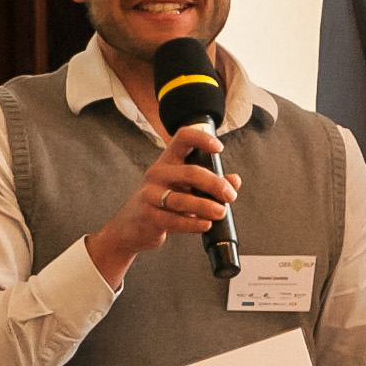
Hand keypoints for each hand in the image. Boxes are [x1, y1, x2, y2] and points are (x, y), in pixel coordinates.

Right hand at [84, 123, 233, 288]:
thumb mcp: (184, 189)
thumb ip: (209, 183)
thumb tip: (234, 181)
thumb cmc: (161, 204)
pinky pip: (174, 220)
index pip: (182, 138)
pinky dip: (193, 224)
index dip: (202, 139)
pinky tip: (205, 225)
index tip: (219, 148)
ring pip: (182, 199)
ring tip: (221, 212)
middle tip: (230, 196)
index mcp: (167, 161)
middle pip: (190, 172)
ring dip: (206, 206)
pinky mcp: (148, 215)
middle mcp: (157, 173)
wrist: (131, 227)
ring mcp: (149, 194)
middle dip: (214, 184)